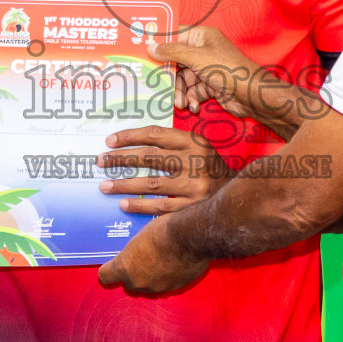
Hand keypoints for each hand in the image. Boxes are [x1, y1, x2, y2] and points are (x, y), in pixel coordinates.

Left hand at [97, 125, 232, 215]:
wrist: (242, 197)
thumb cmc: (212, 170)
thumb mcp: (200, 149)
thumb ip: (174, 145)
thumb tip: (134, 145)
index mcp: (195, 142)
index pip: (156, 134)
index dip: (130, 136)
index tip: (109, 140)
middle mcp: (195, 162)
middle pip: (150, 158)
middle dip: (121, 159)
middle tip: (100, 161)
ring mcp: (194, 186)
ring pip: (151, 184)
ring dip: (124, 185)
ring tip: (105, 186)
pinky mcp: (193, 207)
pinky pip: (160, 207)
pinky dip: (140, 206)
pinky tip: (123, 205)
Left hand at [98, 215, 208, 295]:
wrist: (191, 237)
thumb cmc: (163, 231)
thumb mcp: (140, 235)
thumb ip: (133, 251)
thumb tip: (135, 251)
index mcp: (125, 267)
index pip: (105, 277)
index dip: (108, 271)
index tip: (112, 265)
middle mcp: (138, 282)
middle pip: (128, 284)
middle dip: (132, 274)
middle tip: (140, 259)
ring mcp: (157, 288)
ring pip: (147, 286)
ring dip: (150, 277)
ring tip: (160, 259)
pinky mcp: (174, 288)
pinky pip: (165, 285)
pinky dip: (167, 277)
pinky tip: (173, 263)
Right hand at [150, 26, 261, 117]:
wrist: (252, 96)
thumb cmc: (226, 69)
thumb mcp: (196, 58)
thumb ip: (171, 52)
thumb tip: (149, 47)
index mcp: (201, 36)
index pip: (174, 35)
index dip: (159, 44)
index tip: (140, 51)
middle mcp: (203, 50)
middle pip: (176, 61)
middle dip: (169, 77)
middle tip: (159, 87)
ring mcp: (206, 68)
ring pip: (183, 79)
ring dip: (180, 92)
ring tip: (180, 103)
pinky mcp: (210, 85)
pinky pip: (193, 90)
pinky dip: (191, 98)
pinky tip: (193, 107)